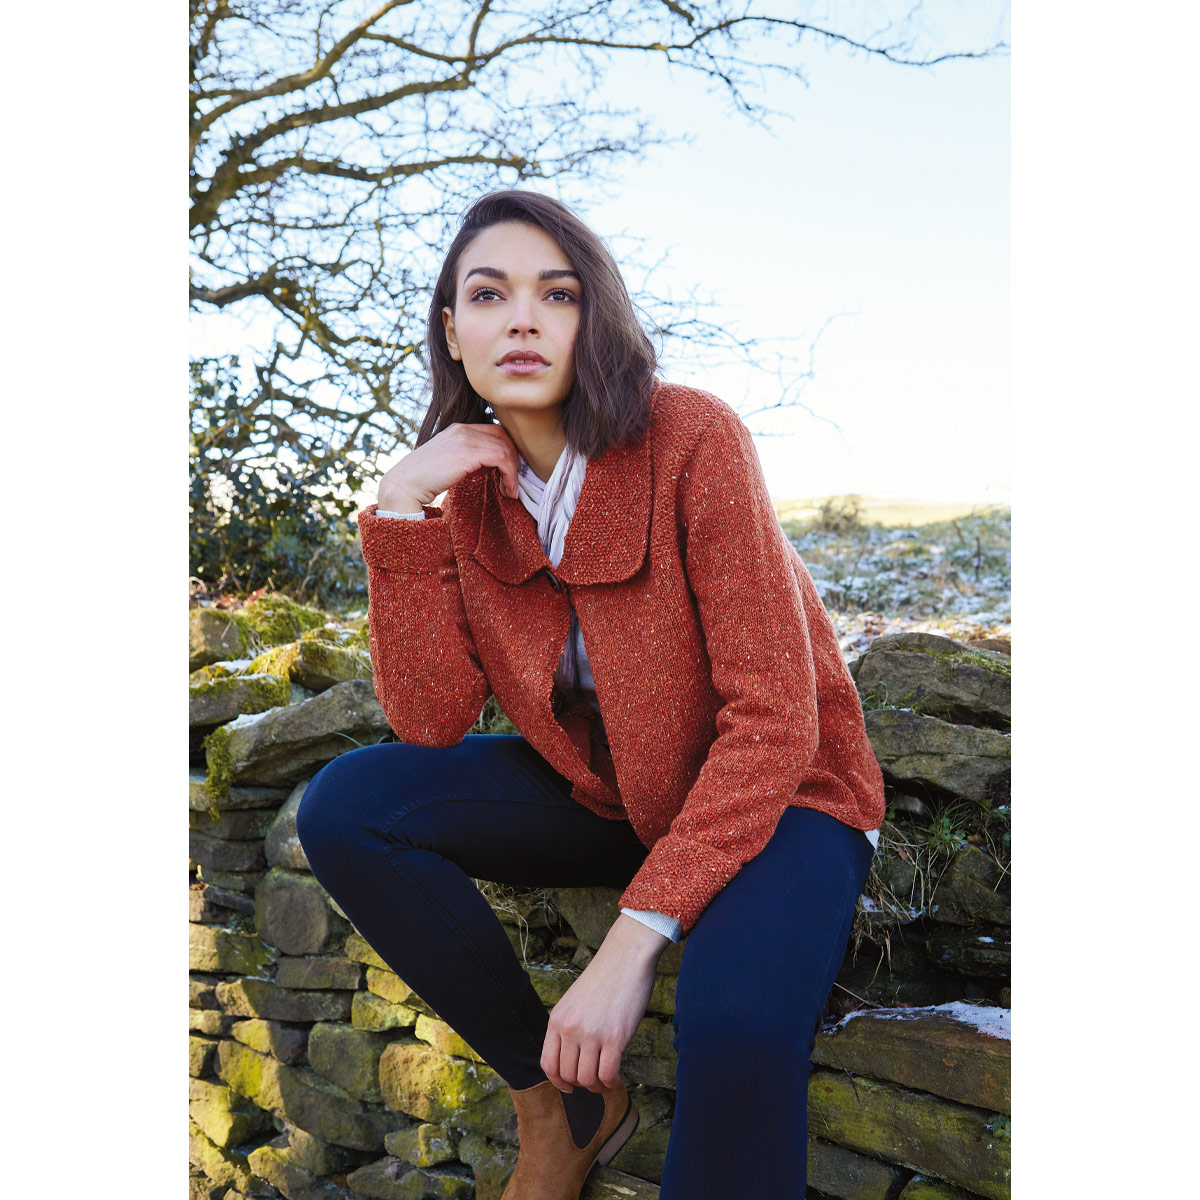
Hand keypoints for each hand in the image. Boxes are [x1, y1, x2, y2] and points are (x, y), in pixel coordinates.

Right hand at [377, 422, 520, 510]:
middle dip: (514, 458)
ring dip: (513, 471)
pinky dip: (510, 475)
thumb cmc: (425, 480)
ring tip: (511, 490)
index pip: (494, 431)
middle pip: (503, 436)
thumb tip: (492, 468)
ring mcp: (464, 439)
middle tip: (514, 480)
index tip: (509, 471)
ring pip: (504, 448)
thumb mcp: (451, 463)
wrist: (405, 485)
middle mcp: (462, 429)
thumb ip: (470, 459)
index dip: (507, 450)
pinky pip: (501, 458)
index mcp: (458, 429)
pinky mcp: (467, 453)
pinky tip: (507, 490)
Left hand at [540, 930, 659, 1093]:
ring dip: (600, 1086)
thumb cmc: (604, 977)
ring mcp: (591, 1034)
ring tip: (610, 1079)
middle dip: (583, 1084)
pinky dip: (614, 1083)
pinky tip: (620, 1077)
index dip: (558, 1082)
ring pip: (588, 1079)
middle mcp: (570, 1028)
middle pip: (568, 1075)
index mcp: (557, 1019)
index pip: (548, 1064)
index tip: (570, 1086)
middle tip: (597, 1079)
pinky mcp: (615, 1037)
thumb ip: (569, 1025)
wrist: (626, 956)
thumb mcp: (574, 1001)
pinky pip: (608, 1075)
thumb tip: (572, 1057)